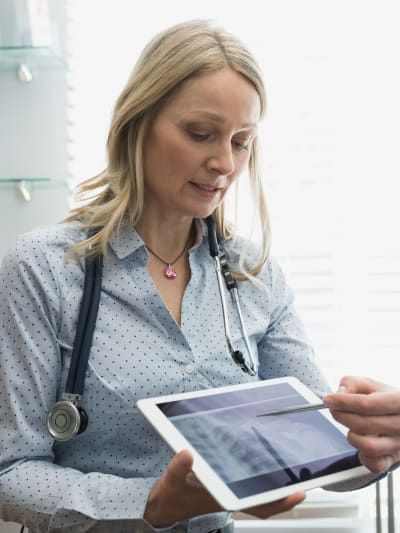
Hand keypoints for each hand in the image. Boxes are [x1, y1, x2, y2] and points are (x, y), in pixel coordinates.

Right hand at [144, 450, 304, 526]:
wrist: (164, 506)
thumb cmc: (170, 497)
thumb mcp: (171, 482)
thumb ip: (178, 469)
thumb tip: (187, 454)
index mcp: (222, 498)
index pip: (256, 504)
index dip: (278, 500)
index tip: (297, 493)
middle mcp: (230, 497)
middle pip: (264, 501)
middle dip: (285, 493)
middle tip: (307, 481)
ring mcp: (229, 493)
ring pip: (259, 495)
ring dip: (276, 489)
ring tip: (295, 476)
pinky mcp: (225, 487)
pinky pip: (249, 488)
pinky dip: (262, 483)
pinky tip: (268, 470)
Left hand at [324, 376, 399, 473]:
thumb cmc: (385, 400)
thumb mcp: (371, 385)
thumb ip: (353, 383)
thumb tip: (341, 393)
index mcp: (399, 402)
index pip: (366, 404)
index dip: (343, 402)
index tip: (328, 400)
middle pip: (363, 424)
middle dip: (341, 416)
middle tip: (334, 410)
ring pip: (368, 446)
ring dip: (351, 436)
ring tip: (350, 427)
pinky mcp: (394, 459)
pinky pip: (374, 464)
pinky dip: (362, 455)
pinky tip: (360, 441)